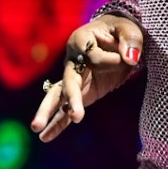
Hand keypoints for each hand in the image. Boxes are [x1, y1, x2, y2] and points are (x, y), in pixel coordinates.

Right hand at [30, 14, 145, 143]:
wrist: (116, 37)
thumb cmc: (121, 30)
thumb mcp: (129, 30)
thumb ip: (130, 41)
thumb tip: (130, 58)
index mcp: (81, 40)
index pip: (94, 57)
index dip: (112, 59)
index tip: (126, 57)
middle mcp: (72, 59)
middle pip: (68, 80)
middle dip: (70, 97)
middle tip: (74, 113)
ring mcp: (73, 77)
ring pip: (59, 96)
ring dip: (49, 112)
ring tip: (37, 129)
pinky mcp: (80, 92)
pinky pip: (66, 109)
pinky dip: (58, 124)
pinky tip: (45, 138)